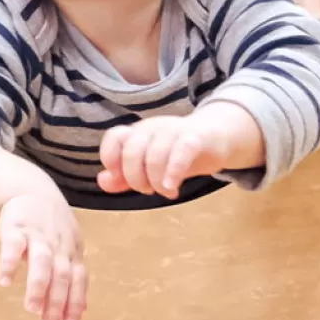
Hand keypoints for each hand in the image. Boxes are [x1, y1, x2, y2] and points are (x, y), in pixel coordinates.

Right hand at [0, 193, 86, 319]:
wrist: (31, 189)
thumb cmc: (51, 227)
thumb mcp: (67, 248)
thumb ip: (73, 277)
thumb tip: (82, 311)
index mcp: (72, 251)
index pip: (78, 279)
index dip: (75, 301)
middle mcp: (58, 244)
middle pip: (62, 274)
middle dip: (57, 301)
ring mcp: (37, 235)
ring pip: (42, 261)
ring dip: (39, 285)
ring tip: (31, 309)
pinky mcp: (15, 227)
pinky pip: (13, 245)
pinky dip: (9, 262)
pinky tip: (4, 281)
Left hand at [98, 113, 241, 199]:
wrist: (217, 137)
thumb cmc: (177, 153)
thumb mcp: (148, 167)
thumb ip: (124, 177)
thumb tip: (102, 181)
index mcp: (138, 132)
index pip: (115, 137)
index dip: (111, 158)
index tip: (119, 177)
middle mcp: (153, 127)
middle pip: (132, 151)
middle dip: (136, 178)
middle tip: (148, 191)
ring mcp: (174, 130)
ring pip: (155, 155)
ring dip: (156, 181)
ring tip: (167, 192)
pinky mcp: (196, 137)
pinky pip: (181, 151)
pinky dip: (173, 172)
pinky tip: (173, 187)